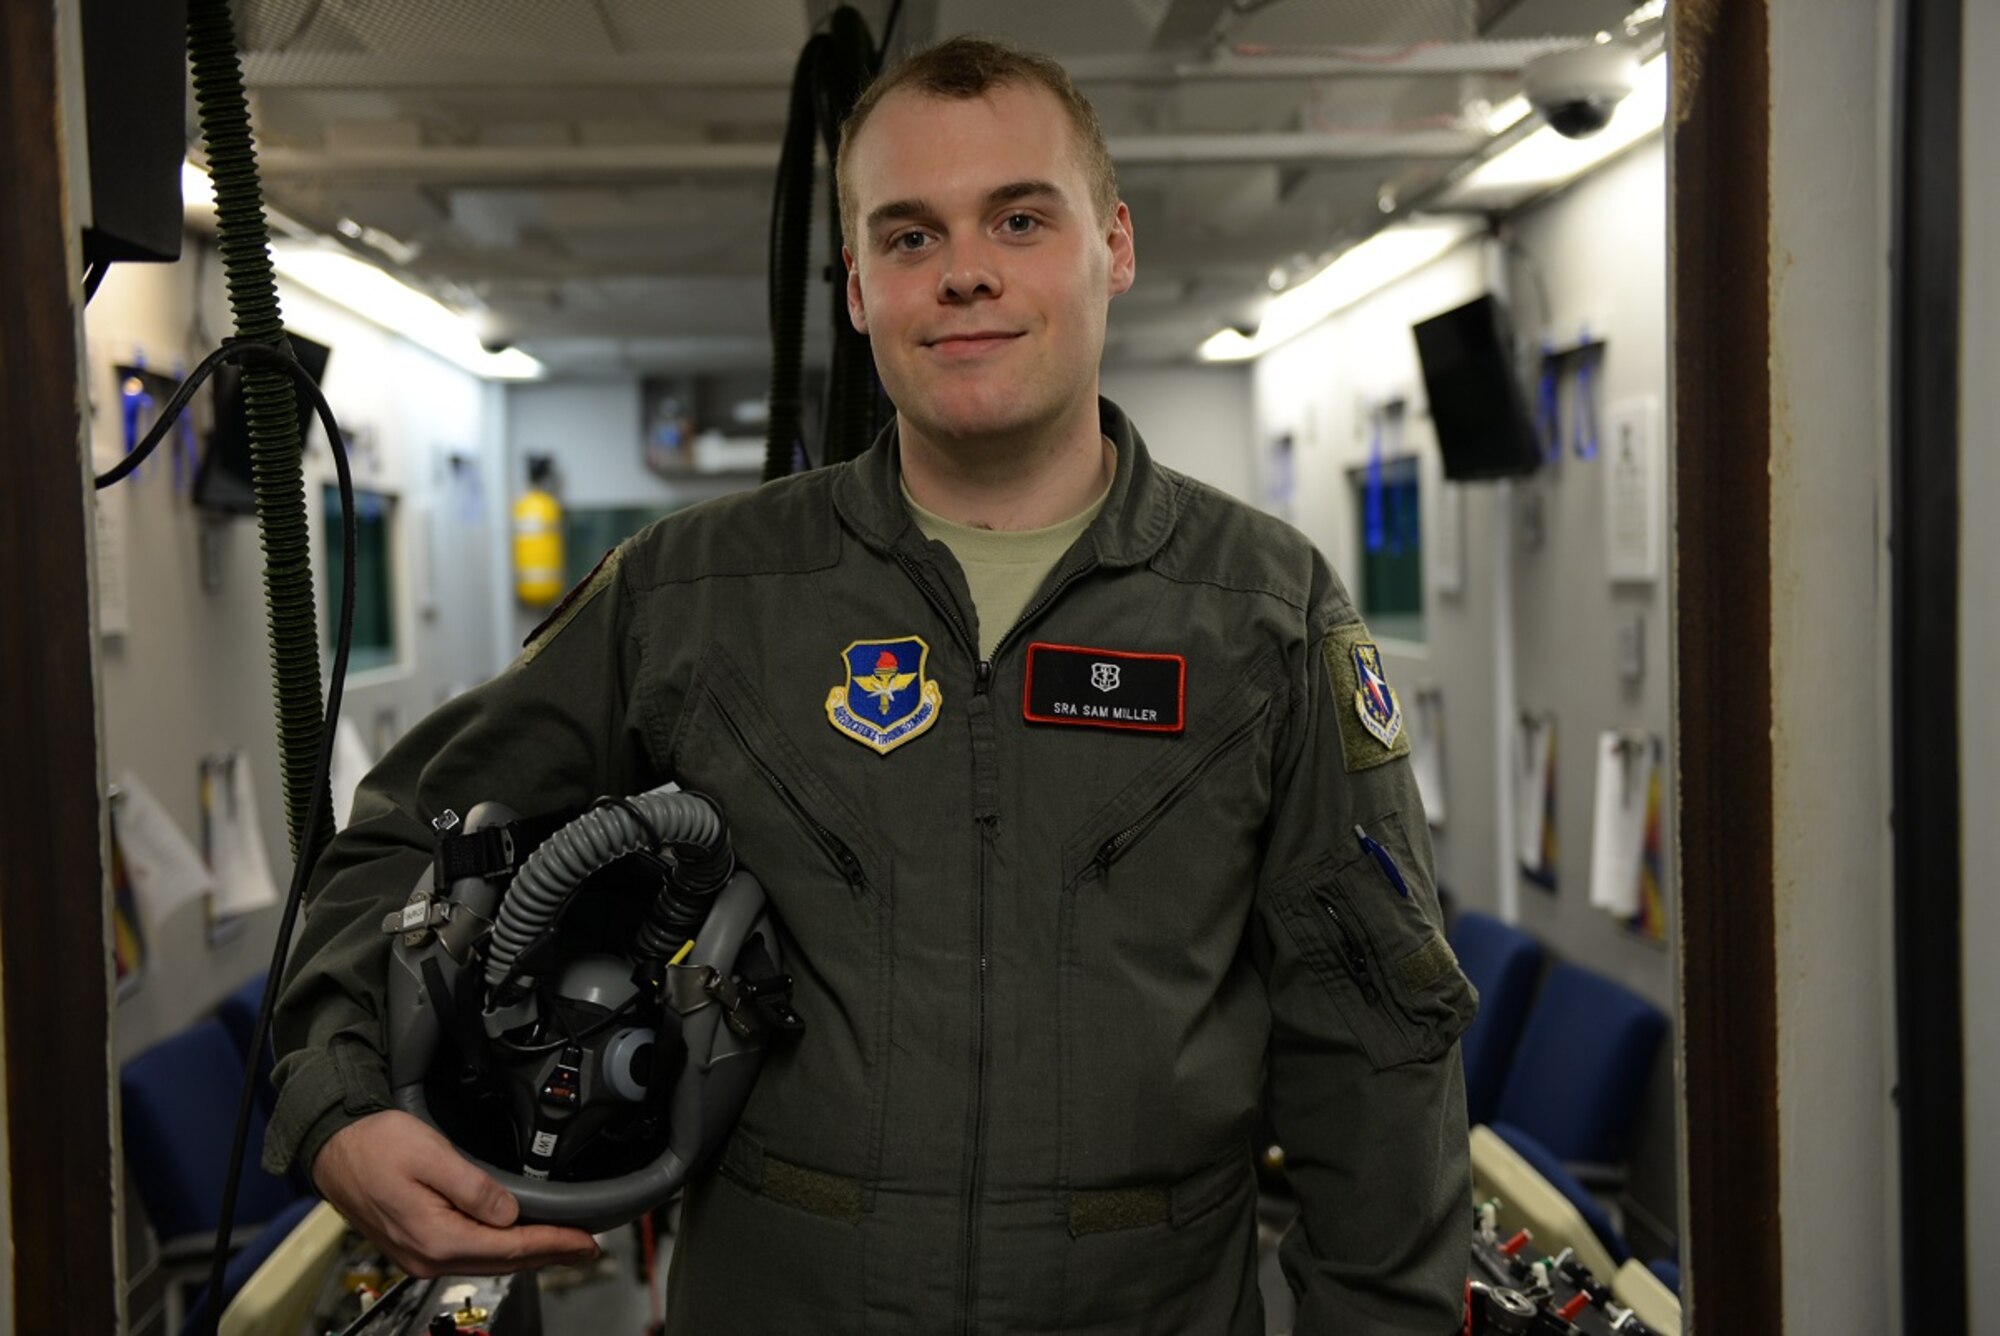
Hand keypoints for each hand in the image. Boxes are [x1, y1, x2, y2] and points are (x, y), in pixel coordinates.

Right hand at [310, 1109, 600, 1277]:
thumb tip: (509, 1215)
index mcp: (436, 1238)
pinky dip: (500, 1251)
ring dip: (527, 1256)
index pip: (511, 1248)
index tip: (585, 1242)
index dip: (554, 1244)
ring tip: (561, 1246)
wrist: (332, 1145)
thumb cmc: (374, 1145)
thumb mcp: (433, 1156)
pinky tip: (515, 1242)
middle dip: (548, 1254)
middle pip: (503, 1262)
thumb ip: (475, 1188)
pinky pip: (469, 1255)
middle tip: (585, 1248)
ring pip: (487, 1262)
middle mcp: (427, 1257)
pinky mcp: (415, 1246)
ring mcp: (419, 1256)